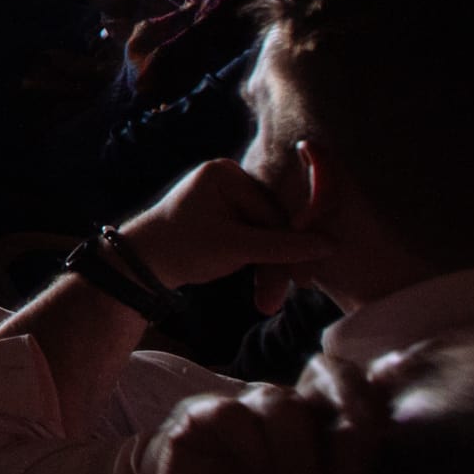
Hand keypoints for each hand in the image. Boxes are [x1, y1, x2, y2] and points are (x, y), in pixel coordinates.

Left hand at [119, 157, 312, 292]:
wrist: (142, 265)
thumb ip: (283, 247)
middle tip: (290, 293)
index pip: (272, 211)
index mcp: (226, 173)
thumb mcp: (235, 248)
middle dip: (279, 261)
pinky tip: (264, 288)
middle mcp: (229, 178)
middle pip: (271, 223)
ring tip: (268, 301)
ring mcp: (228, 198)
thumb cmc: (182, 248)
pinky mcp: (227, 217)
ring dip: (270, 268)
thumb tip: (331, 245)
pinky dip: (258, 263)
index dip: (290, 245)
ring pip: (266, 235)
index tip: (305, 278)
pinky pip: (255, 239)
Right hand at [140, 383, 374, 473]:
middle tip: (343, 467)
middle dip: (339, 424)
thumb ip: (373, 458)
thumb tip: (380, 402)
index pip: (352, 378)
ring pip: (280, 400)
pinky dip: (251, 447)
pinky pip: (230, 412)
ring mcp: (246, 412)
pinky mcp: (201, 422)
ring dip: (294, 453)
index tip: (381, 410)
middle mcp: (292, 408)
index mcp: (333, 420)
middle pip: (324, 379)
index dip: (365, 388)